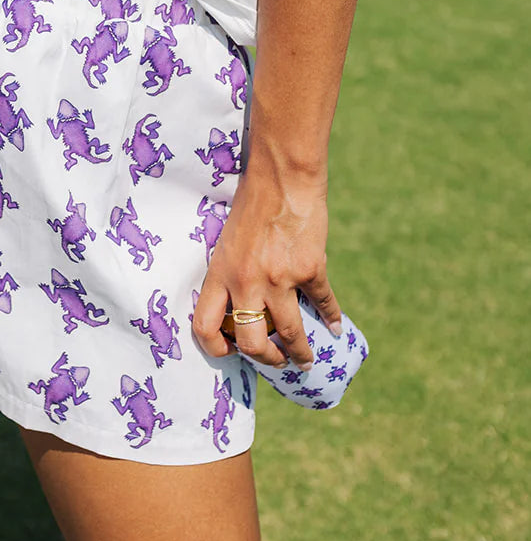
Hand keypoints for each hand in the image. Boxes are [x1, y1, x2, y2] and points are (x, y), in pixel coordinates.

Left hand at [191, 175, 342, 370]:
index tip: (229, 351)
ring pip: (290, 333)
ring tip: (304, 361)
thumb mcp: (228, 241)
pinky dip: (331, 318)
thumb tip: (243, 305)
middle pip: (252, 342)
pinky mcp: (310, 270)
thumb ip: (232, 273)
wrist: (282, 178)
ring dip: (299, 353)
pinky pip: (323, 304)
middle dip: (265, 359)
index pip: (205, 325)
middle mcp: (248, 282)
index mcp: (220, 274)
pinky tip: (335, 328)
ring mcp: (281, 279)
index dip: (215, 347)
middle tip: (274, 362)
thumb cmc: (250, 203)